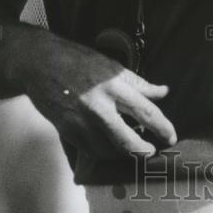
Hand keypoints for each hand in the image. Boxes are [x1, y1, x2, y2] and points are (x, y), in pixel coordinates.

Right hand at [16, 31, 176, 159]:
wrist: (40, 64)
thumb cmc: (79, 60)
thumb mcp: (112, 66)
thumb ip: (138, 83)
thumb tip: (162, 92)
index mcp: (114, 86)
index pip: (145, 111)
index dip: (162, 127)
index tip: (171, 137)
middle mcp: (99, 107)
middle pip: (126, 141)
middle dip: (143, 150)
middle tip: (150, 151)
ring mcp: (81, 122)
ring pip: (107, 150)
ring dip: (121, 152)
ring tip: (129, 145)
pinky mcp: (66, 131)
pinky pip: (89, 150)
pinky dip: (102, 151)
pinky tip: (108, 144)